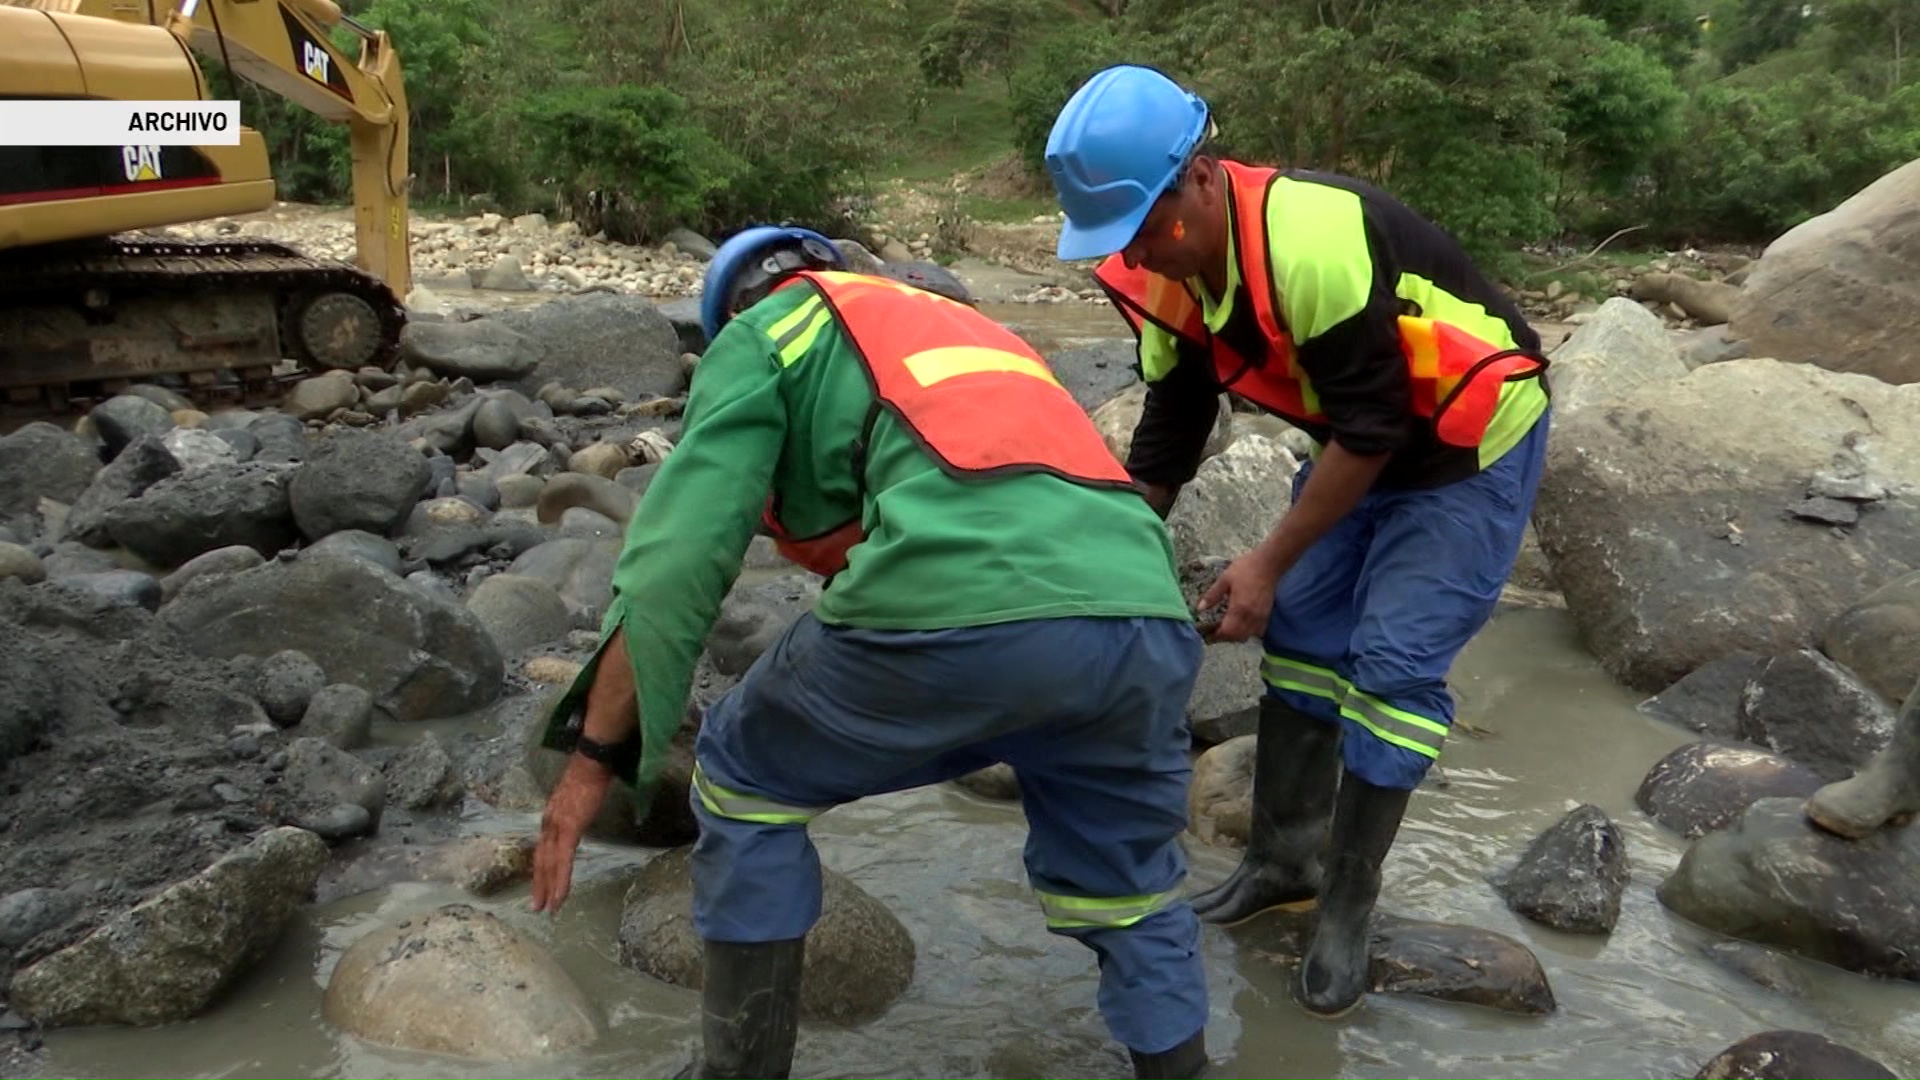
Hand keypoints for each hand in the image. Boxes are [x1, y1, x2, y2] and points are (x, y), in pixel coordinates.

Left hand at [529, 754, 613, 913]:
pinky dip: (561, 881)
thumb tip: (577, 815)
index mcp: (551, 818)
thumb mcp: (577, 798)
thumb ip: (574, 810)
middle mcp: (549, 825)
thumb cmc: (590, 775)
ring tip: (548, 908)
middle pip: (541, 861)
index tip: (540, 885)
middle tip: (537, 908)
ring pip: (549, 865)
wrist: (592, 763)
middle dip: (539, 885)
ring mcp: (557, 828)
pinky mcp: (569, 830)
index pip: (542, 849)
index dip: (540, 869)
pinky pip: (564, 862)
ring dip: (548, 889)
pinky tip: (560, 896)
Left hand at [1197, 546, 1283, 642]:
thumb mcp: (1224, 579)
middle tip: (1214, 633)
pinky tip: (1240, 625)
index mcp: (1239, 608)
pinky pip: (1256, 631)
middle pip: (1237, 637)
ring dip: (1236, 636)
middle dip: (1225, 638)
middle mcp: (1251, 616)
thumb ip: (1212, 595)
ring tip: (1226, 630)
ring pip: (1247, 636)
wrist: (1268, 564)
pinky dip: (1247, 632)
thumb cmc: (1245, 569)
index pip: (1227, 631)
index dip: (1217, 636)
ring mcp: (1260, 617)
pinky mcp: (1267, 615)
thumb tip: (1199, 609)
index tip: (1208, 635)